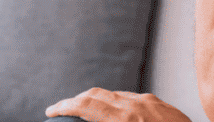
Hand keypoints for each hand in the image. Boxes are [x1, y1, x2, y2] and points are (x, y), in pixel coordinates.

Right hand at [46, 88, 191, 121]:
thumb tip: (95, 119)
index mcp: (124, 120)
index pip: (86, 105)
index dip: (64, 106)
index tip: (51, 110)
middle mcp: (136, 106)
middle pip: (97, 94)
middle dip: (76, 100)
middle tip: (62, 109)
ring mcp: (150, 102)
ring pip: (115, 95)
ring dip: (97, 101)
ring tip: (86, 112)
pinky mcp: (162, 103)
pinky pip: (134, 98)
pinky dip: (118, 103)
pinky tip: (116, 114)